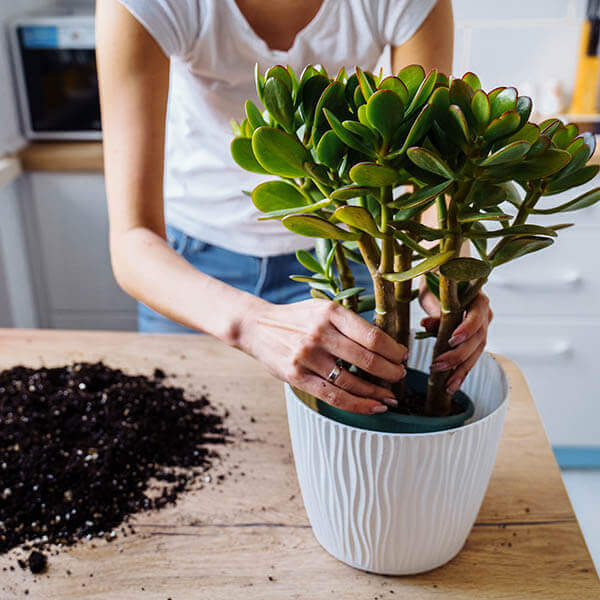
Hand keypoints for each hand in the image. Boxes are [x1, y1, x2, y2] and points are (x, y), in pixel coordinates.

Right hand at [240, 299, 407, 414]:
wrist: (257, 326)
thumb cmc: (297, 318)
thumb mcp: (323, 308)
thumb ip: (349, 322)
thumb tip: (386, 344)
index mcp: (330, 313)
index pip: (371, 335)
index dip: (393, 350)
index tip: (402, 356)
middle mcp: (319, 333)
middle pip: (366, 359)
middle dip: (390, 372)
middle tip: (400, 376)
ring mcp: (307, 356)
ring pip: (352, 382)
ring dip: (376, 393)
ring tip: (389, 397)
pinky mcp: (296, 376)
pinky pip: (333, 396)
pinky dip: (357, 405)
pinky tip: (373, 407)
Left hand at [419, 288, 492, 393]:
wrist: (443, 278)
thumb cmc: (438, 281)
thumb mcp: (433, 291)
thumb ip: (435, 309)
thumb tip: (427, 325)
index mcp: (478, 298)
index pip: (477, 315)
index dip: (466, 329)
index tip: (452, 340)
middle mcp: (484, 315)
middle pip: (477, 339)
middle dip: (457, 355)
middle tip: (437, 365)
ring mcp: (482, 329)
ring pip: (476, 352)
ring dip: (460, 369)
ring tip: (446, 384)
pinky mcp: (475, 341)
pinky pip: (471, 358)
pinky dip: (461, 372)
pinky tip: (451, 385)